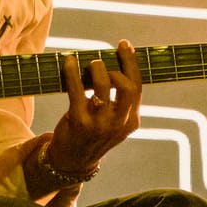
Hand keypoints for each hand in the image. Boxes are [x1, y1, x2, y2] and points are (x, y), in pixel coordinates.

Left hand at [47, 43, 141, 175]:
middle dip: (118, 65)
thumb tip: (114, 63)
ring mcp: (99, 124)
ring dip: (96, 69)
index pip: (137, 87)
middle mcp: (118, 123)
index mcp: (131, 122)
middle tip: (103, 59)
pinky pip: (77, 91)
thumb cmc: (93, 135)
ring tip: (90, 64)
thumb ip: (120, 101)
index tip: (123, 45)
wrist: (72, 162)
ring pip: (103, 87)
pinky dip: (72, 73)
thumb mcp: (114, 122)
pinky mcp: (78, 122)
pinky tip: (69, 62)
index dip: (131, 63)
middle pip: (127, 87)